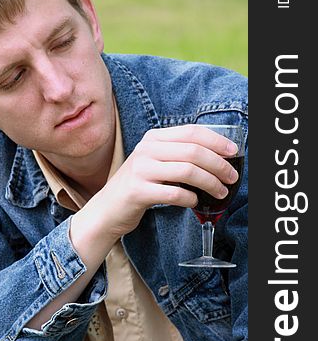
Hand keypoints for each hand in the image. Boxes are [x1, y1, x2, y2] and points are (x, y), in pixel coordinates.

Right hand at [90, 124, 238, 238]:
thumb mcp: (154, 162)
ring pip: (188, 171)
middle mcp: (146, 150)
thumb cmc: (137, 186)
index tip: (234, 152)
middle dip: (219, 165)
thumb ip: (177, 155)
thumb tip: (217, 157)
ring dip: (210, 183)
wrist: (107, 209)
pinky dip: (191, 199)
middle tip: (231, 177)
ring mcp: (141, 170)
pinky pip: (175, 194)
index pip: (191, 132)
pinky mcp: (138, 192)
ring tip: (220, 192)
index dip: (217, 141)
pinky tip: (194, 202)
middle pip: (193, 151)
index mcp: (153, 138)